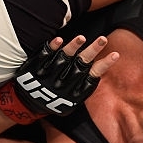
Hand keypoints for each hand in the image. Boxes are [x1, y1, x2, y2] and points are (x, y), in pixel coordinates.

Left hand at [0, 35, 118, 123]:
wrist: (28, 104)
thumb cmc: (54, 101)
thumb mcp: (70, 102)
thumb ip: (83, 87)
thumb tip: (98, 72)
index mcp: (75, 91)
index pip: (93, 75)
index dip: (104, 65)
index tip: (115, 54)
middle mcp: (65, 82)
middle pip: (81, 64)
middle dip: (93, 51)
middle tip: (103, 39)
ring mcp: (50, 75)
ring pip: (64, 58)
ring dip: (73, 47)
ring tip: (82, 38)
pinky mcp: (37, 69)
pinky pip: (45, 57)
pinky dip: (52, 48)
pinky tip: (59, 40)